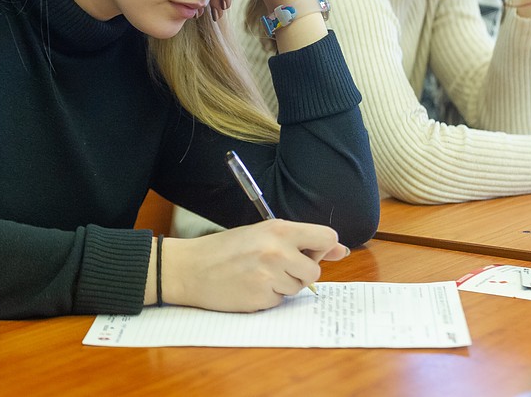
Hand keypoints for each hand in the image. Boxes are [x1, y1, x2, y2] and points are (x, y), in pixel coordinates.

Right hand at [161, 220, 347, 311]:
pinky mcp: (261, 298)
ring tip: (257, 275)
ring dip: (283, 286)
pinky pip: (280, 301)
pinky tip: (249, 287)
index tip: (310, 252)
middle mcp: (278, 251)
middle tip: (274, 265)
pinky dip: (268, 297)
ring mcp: (270, 276)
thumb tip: (341, 250)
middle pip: (314, 271)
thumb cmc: (224, 249)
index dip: (322, 248)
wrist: (189, 268)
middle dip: (299, 272)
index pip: (327, 237)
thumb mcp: (261, 234)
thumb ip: (300, 241)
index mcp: (279, 230)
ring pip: (297, 288)